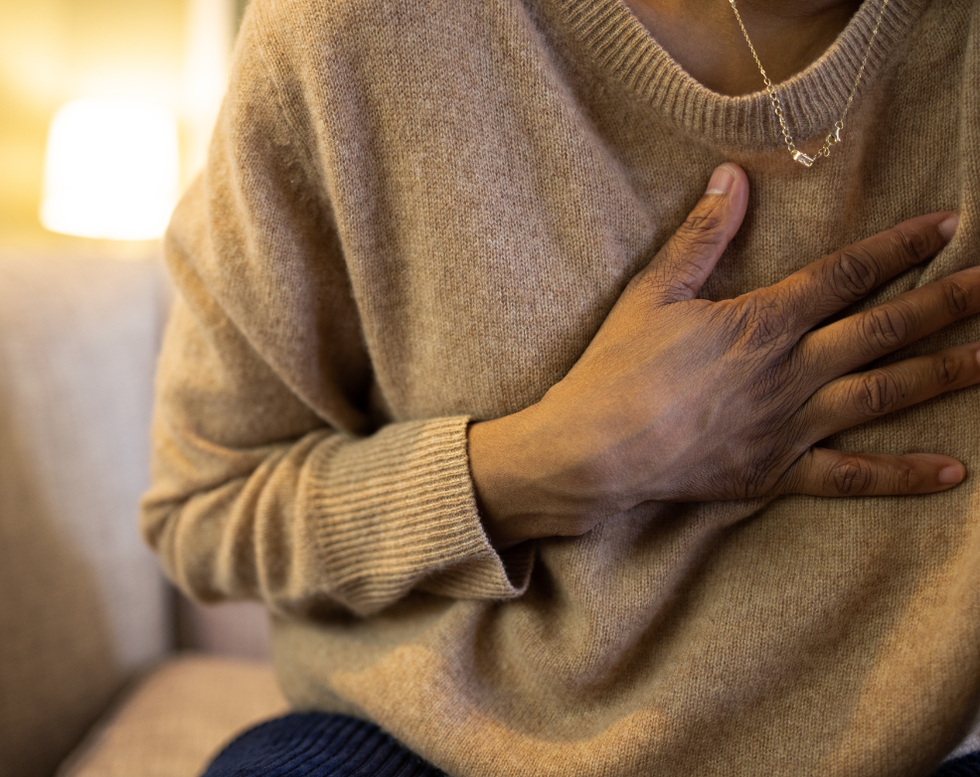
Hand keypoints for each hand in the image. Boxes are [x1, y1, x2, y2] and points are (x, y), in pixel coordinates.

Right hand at [470, 163, 979, 547]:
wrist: (595, 449)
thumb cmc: (618, 368)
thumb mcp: (652, 293)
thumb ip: (701, 237)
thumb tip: (732, 176)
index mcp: (763, 321)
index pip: (847, 274)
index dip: (901, 247)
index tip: (949, 226)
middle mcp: (791, 371)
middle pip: (884, 329)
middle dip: (947, 304)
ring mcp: (791, 426)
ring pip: (883, 395)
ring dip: (945, 374)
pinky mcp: (778, 473)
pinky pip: (850, 477)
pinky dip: (901, 475)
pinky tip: (952, 471)